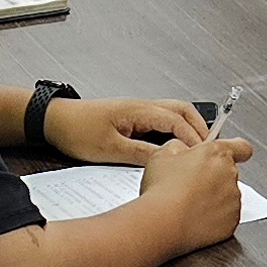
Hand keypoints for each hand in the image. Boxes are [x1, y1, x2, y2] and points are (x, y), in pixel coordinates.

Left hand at [44, 94, 208, 163]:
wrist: (55, 120)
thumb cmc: (77, 130)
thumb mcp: (110, 149)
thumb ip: (140, 154)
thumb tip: (167, 160)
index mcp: (139, 110)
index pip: (178, 120)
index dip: (194, 137)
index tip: (205, 154)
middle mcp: (142, 106)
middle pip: (182, 109)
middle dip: (200, 127)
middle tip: (211, 147)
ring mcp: (137, 110)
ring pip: (173, 112)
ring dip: (188, 126)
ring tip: (197, 147)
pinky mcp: (131, 117)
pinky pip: (161, 119)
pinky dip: (175, 129)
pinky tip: (174, 146)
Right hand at [141, 135, 253, 250]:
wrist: (162, 223)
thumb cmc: (163, 189)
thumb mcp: (164, 154)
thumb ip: (180, 147)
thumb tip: (183, 150)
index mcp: (218, 154)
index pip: (242, 147)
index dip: (236, 150)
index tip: (229, 155)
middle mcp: (230, 176)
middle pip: (229, 174)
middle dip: (214, 178)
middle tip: (191, 185)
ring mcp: (233, 201)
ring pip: (227, 197)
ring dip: (214, 199)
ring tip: (189, 205)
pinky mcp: (231, 223)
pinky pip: (226, 218)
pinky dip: (214, 219)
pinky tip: (194, 219)